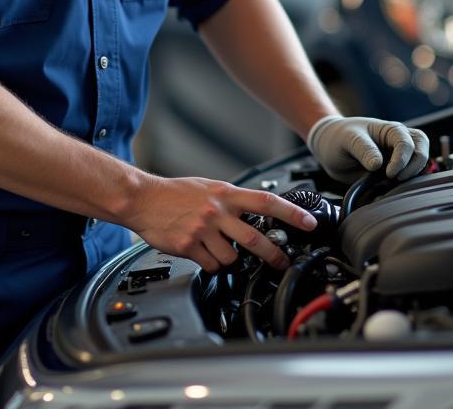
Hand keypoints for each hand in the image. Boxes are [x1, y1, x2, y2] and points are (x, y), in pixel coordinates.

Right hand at [124, 175, 317, 272]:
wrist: (143, 199)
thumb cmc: (176, 193)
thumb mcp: (209, 187)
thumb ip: (231, 200)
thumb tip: (255, 212)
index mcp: (225, 193)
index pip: (266, 202)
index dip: (291, 213)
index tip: (309, 223)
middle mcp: (217, 211)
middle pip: (254, 238)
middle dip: (273, 254)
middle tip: (283, 262)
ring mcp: (203, 230)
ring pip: (231, 257)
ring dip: (231, 260)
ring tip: (220, 250)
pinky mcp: (189, 246)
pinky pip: (211, 265)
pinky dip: (211, 264)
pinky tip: (203, 253)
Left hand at [307, 115, 429, 183]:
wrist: (330, 147)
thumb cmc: (339, 137)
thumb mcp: (348, 139)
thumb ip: (363, 149)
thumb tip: (378, 165)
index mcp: (390, 130)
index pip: (407, 142)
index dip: (402, 159)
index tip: (389, 173)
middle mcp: (398, 143)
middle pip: (421, 151)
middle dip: (414, 167)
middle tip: (396, 179)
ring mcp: (398, 158)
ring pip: (419, 165)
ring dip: (411, 177)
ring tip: (393, 185)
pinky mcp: (393, 173)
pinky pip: (408, 178)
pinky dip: (404, 186)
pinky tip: (389, 191)